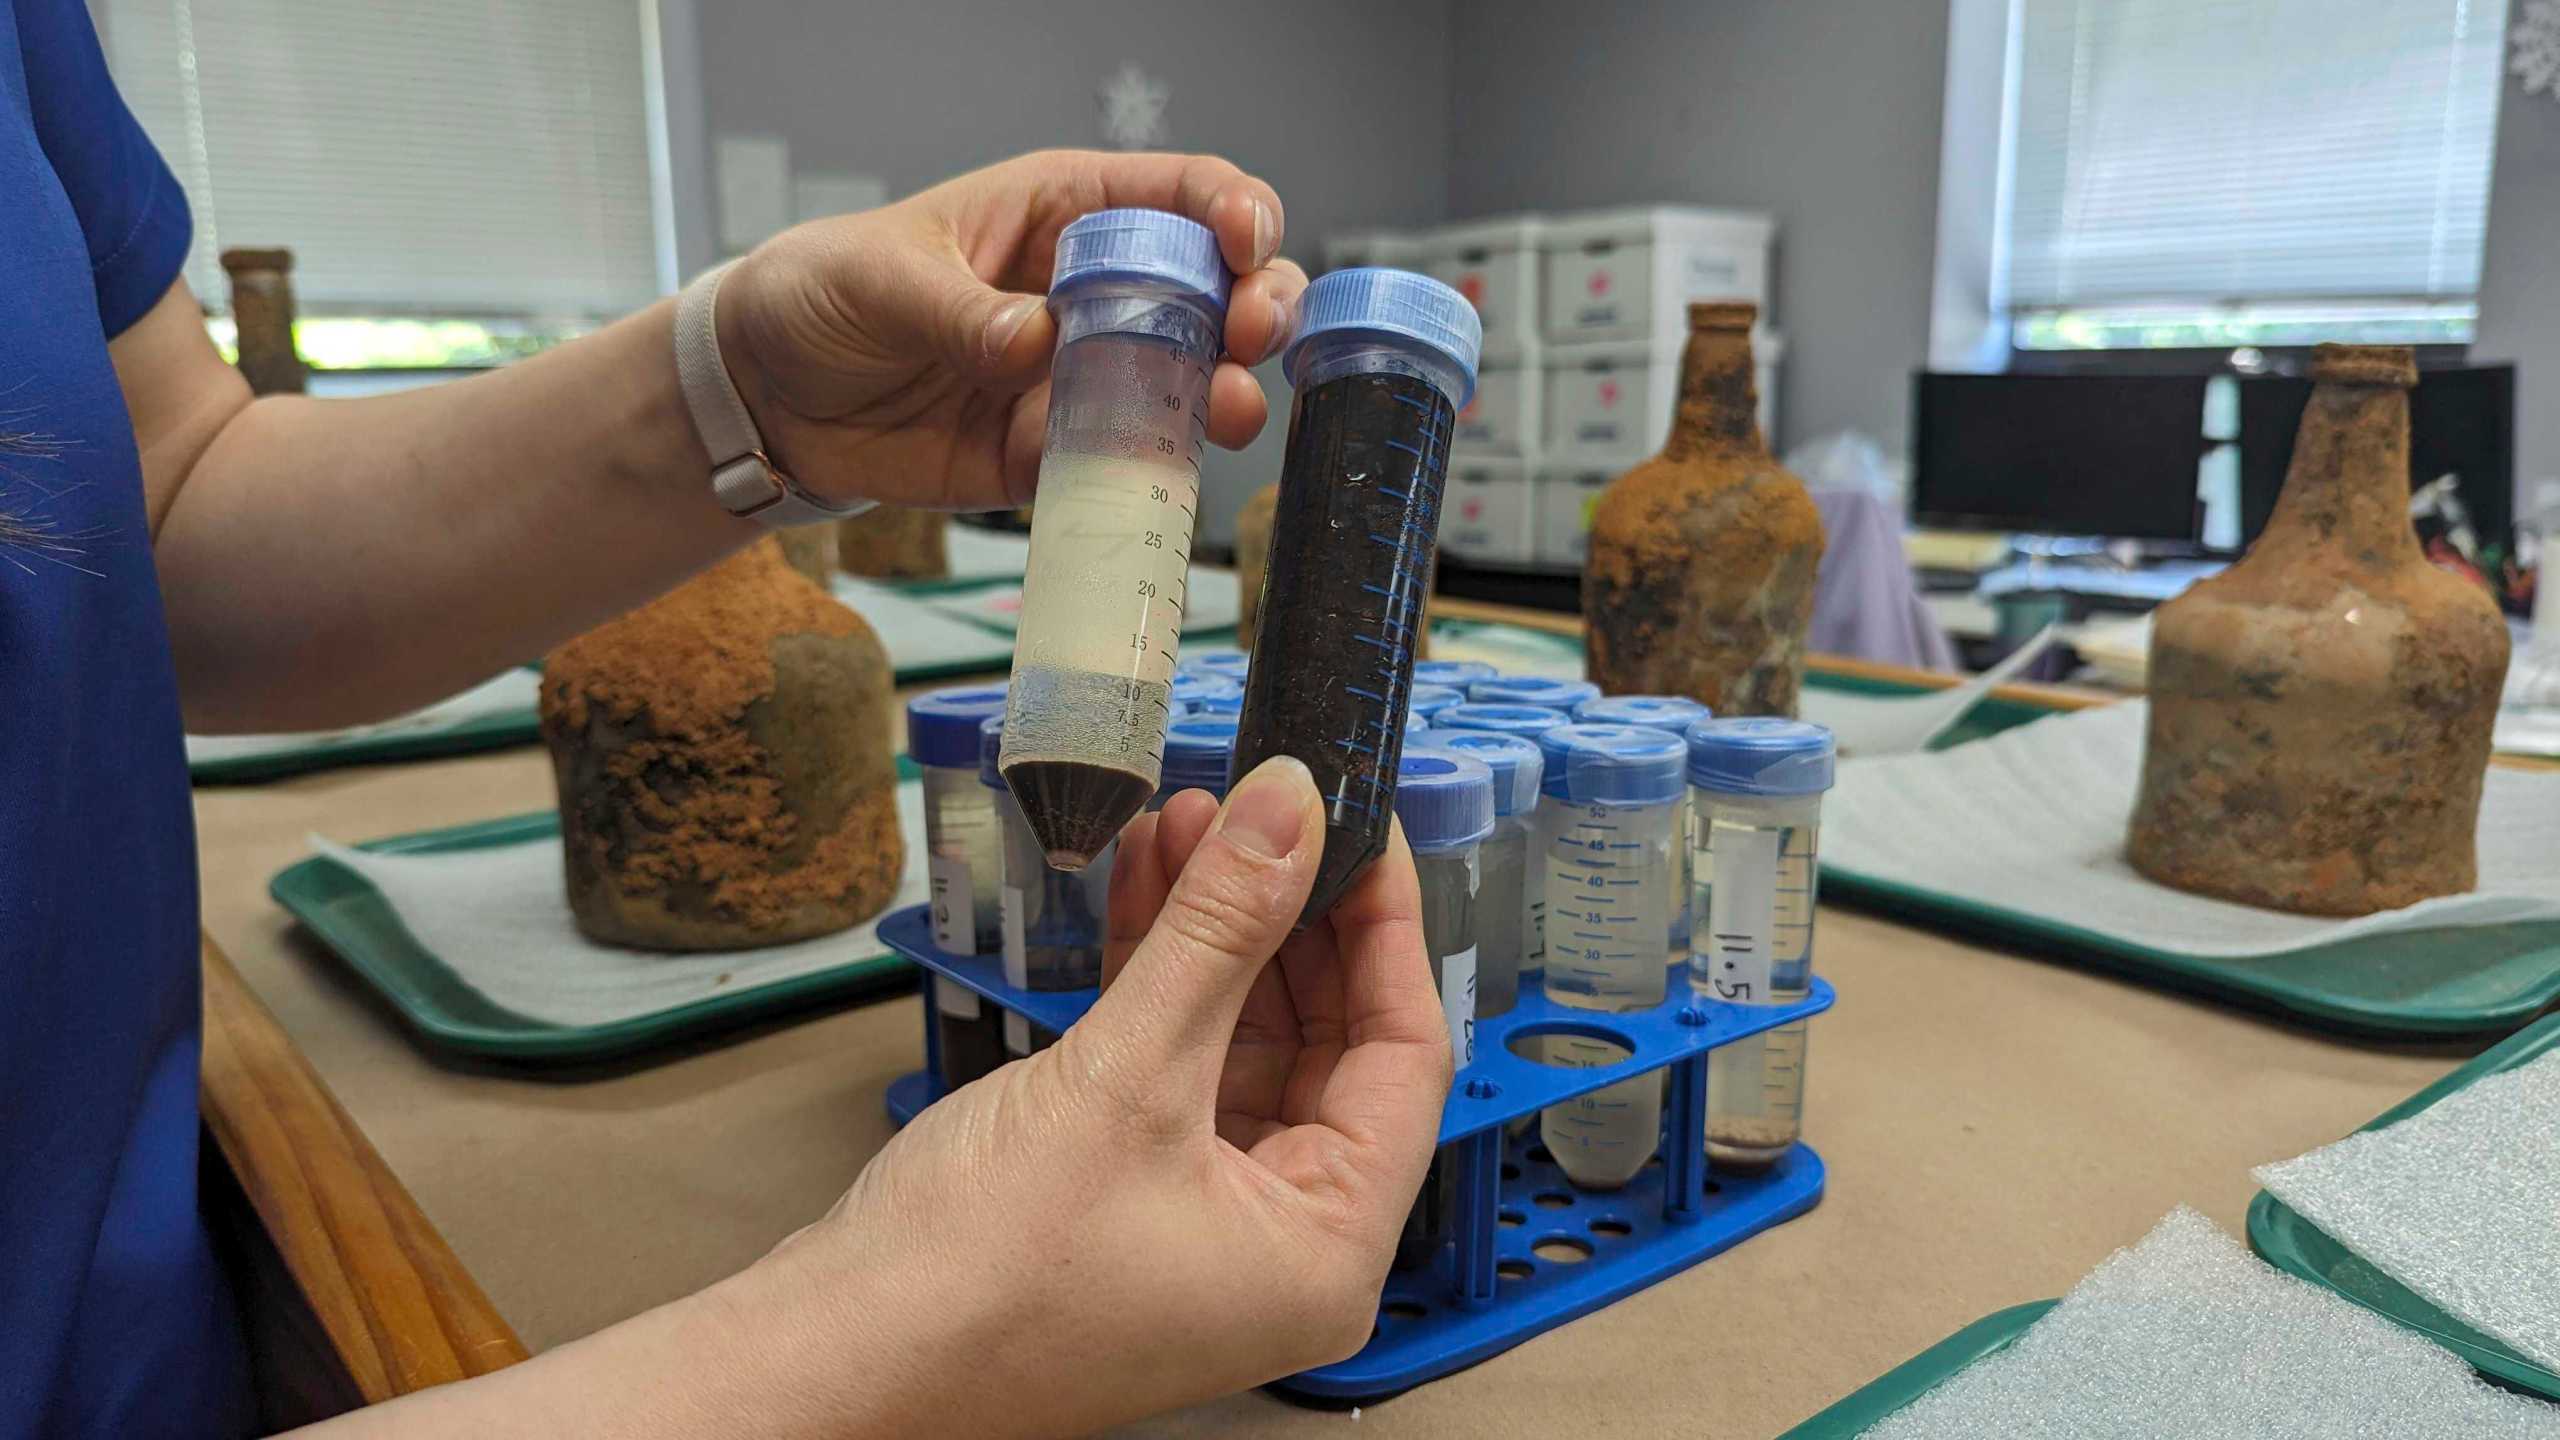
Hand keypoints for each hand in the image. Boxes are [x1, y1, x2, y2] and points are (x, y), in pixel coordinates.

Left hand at [716, 149, 1308, 511]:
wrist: (764, 400)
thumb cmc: (821, 296)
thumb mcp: (879, 278)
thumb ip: (958, 312)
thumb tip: (1033, 342)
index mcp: (1062, 212)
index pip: (1181, 194)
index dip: (1233, 213)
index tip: (1242, 247)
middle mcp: (1089, 293)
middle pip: (1216, 291)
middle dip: (1255, 307)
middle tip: (1246, 336)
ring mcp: (1079, 376)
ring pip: (1188, 383)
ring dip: (1220, 395)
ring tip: (1222, 409)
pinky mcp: (1050, 452)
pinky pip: (1117, 463)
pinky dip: (1142, 470)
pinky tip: (1142, 469)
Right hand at [753, 758, 1448, 1435]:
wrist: (836, 1353)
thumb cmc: (981, 1276)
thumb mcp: (1127, 1074)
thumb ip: (1219, 931)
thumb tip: (1289, 812)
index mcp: (1326, 1247)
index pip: (1402, 1055)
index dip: (1385, 927)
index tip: (1363, 826)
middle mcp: (1281, 1244)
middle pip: (1324, 1043)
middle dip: (1286, 914)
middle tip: (1268, 812)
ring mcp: (1203, 1222)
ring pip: (1242, 1044)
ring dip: (1216, 933)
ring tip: (1193, 822)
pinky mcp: (1129, 1194)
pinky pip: (1174, 1066)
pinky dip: (1160, 977)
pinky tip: (1144, 883)